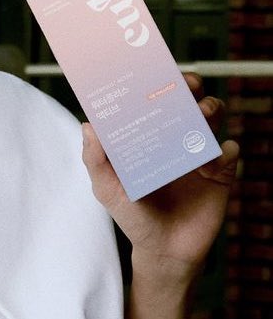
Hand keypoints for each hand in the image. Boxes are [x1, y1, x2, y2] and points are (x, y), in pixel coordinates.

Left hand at [81, 74, 238, 283]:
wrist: (164, 251)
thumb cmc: (132, 214)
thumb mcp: (106, 188)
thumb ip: (96, 159)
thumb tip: (88, 125)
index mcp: (146, 135)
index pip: (151, 99)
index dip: (152, 81)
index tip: (151, 67)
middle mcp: (172, 137)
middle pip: (184, 99)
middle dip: (187, 84)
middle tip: (186, 83)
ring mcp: (197, 152)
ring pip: (210, 117)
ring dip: (209, 108)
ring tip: (201, 114)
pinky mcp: (220, 173)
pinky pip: (230, 152)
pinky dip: (227, 149)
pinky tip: (216, 156)